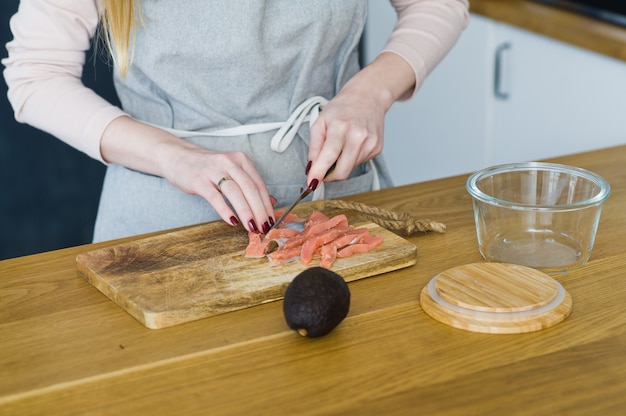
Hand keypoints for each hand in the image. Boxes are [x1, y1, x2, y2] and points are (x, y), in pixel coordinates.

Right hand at [100, 116, 275, 232]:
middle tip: (265, 227)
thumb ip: (250, 185)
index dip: (267, 204)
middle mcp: (229, 163)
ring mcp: (213, 170)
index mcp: (241, 160)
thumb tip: (272, 201)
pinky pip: (215, 197)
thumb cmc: (208, 167)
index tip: (272, 220)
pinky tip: (232, 221)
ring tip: (252, 227)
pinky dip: (225, 210)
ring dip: (246, 212)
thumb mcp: (232, 171)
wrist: (178, 157)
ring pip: (235, 192)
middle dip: (260, 210)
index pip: (259, 184)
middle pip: (250, 188)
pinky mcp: (199, 180)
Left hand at [306, 52, 415, 187]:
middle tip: (322, 170)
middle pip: (342, 171)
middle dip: (329, 175)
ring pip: (350, 169)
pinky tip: (352, 144)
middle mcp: (358, 137)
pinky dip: (351, 159)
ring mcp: (370, 144)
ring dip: (340, 164)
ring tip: (340, 145)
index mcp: (341, 127)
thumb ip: (314, 147)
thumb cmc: (342, 108)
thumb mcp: (321, 121)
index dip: (319, 173)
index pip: (329, 157)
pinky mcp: (377, 149)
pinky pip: (358, 163)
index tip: (311, 183)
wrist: (368, 96)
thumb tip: (311, 169)